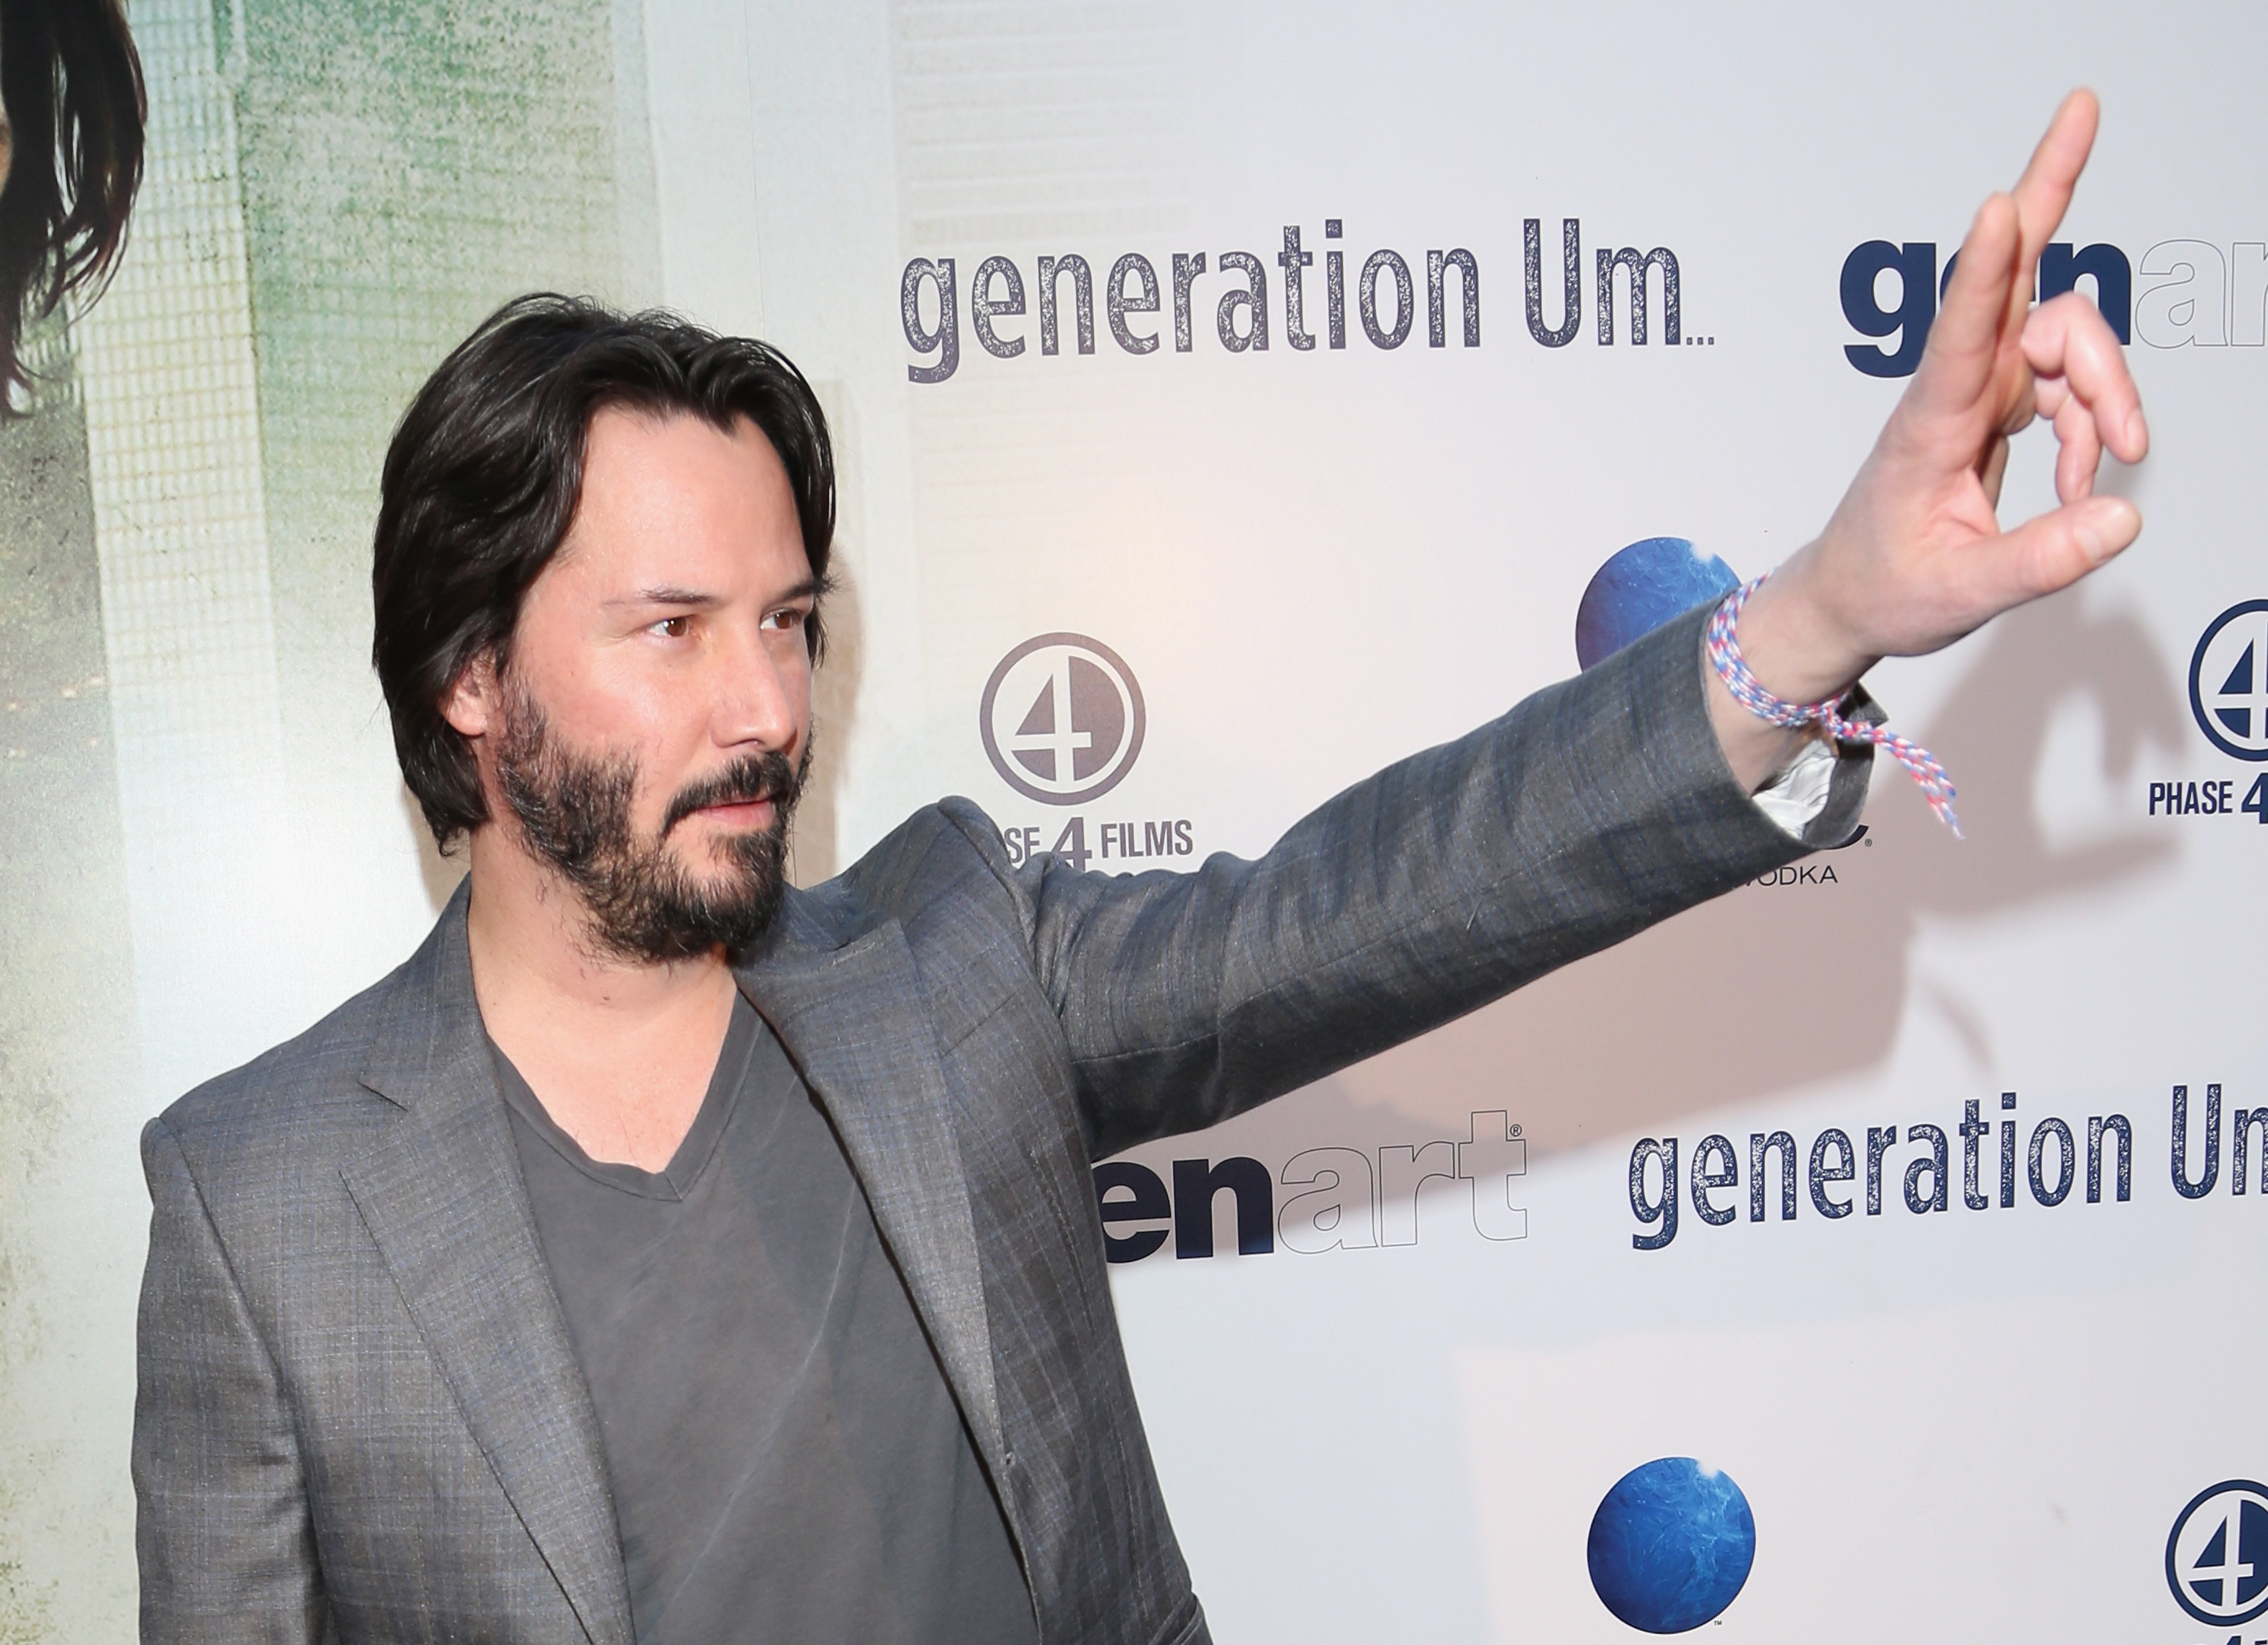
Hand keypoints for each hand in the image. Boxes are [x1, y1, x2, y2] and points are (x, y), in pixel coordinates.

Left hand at [1714, 89, 2148, 790]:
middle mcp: (1955, 389)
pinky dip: (2091, 426)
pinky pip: (2066, 385)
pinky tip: (2081, 481)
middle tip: (2084, 107)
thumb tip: (2121, 519)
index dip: (1985, 268)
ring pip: (2063, 339)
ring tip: (2111, 460)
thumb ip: (2042, 560)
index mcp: (1929, 423)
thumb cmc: (1885, 588)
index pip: (1961, 333)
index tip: (1996, 205)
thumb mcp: (1962, 593)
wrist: (1851, 599)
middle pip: (2015, 272)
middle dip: (2050, 188)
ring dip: (2106, 387)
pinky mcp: (1996, 405)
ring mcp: (1978, 390)